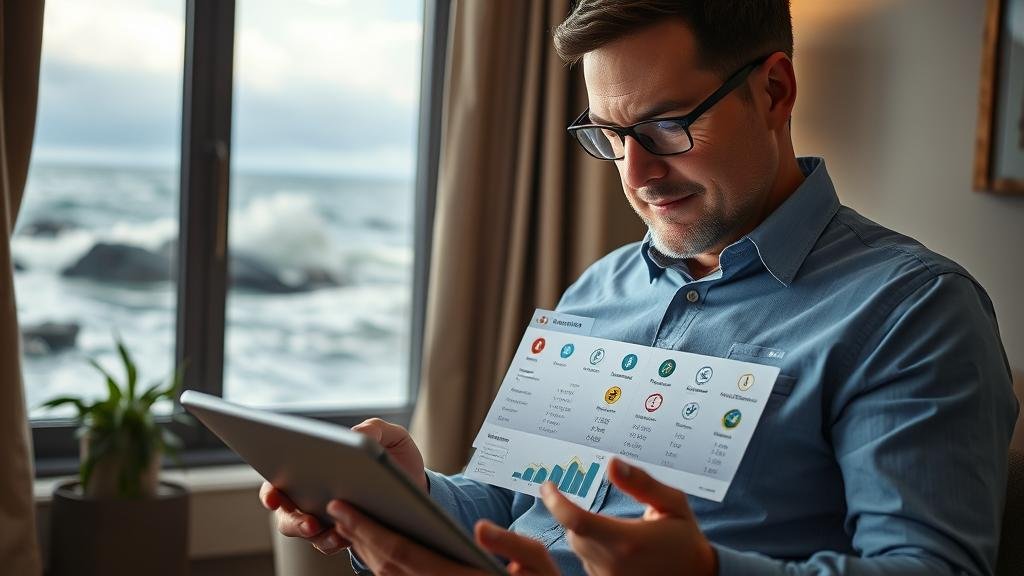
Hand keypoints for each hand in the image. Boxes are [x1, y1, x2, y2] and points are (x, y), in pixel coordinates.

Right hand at [259, 418, 426, 553]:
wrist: (419, 484)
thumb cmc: (395, 456)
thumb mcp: (390, 437)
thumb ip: (374, 429)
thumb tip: (355, 435)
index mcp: (314, 467)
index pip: (281, 480)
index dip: (271, 491)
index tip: (273, 498)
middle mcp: (313, 495)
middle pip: (287, 513)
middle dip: (294, 520)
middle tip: (310, 522)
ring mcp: (326, 517)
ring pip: (307, 533)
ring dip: (316, 536)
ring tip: (334, 534)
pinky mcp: (344, 534)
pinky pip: (331, 544)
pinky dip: (337, 542)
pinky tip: (349, 538)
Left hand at [327, 500, 559, 575]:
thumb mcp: (536, 563)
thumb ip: (511, 544)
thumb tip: (482, 528)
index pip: (399, 552)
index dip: (367, 529)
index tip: (343, 507)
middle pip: (384, 564)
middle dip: (357, 533)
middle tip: (335, 506)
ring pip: (386, 575)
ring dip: (363, 548)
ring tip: (347, 519)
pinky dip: (379, 561)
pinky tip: (372, 542)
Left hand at [539, 458, 716, 575]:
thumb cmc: (684, 537)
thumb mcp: (672, 503)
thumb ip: (641, 483)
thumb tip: (612, 464)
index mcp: (628, 539)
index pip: (576, 520)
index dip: (556, 502)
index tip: (548, 486)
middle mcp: (614, 563)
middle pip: (575, 533)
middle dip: (577, 515)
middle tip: (590, 503)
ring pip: (581, 549)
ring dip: (588, 534)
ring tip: (620, 530)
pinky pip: (590, 564)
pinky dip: (596, 551)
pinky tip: (621, 548)